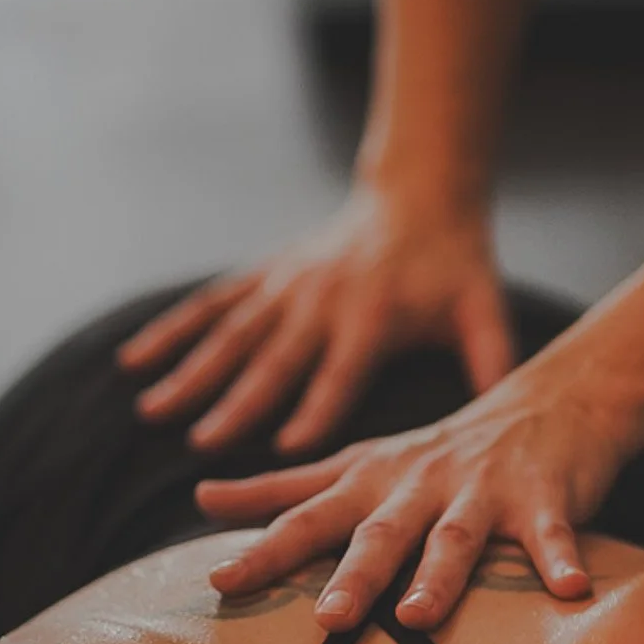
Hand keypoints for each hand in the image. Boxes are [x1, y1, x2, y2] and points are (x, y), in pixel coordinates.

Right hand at [117, 187, 512, 452]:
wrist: (418, 194)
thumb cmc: (455, 266)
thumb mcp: (482, 310)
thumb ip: (492, 361)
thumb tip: (509, 418)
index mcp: (374, 315)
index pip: (343, 369)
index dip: (317, 406)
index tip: (287, 449)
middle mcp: (322, 299)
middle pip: (276, 358)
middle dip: (240, 402)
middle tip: (206, 445)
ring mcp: (287, 284)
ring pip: (232, 334)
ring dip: (191, 372)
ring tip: (152, 412)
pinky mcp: (265, 274)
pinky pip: (212, 305)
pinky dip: (171, 331)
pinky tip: (134, 362)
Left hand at [195, 337, 629, 630]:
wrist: (548, 401)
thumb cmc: (440, 450)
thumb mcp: (356, 462)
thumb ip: (281, 487)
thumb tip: (201, 496)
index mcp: (372, 482)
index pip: (307, 518)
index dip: (264, 549)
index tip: (219, 581)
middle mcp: (421, 486)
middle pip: (381, 533)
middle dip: (353, 576)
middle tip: (327, 621)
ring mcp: (483, 491)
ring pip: (457, 537)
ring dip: (439, 576)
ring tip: (418, 618)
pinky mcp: (544, 498)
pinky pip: (551, 534)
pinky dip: (560, 559)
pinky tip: (572, 590)